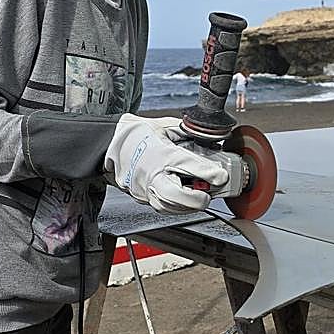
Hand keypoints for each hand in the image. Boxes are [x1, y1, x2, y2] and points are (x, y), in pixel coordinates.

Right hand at [104, 115, 228, 213]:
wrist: (111, 145)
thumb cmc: (137, 134)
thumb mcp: (166, 126)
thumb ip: (189, 133)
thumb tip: (210, 139)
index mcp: (160, 153)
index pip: (187, 165)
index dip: (209, 173)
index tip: (222, 176)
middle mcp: (152, 174)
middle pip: (177, 196)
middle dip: (198, 198)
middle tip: (209, 193)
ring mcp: (145, 189)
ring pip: (170, 207)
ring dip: (189, 204)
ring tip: (200, 195)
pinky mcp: (142, 197)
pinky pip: (164, 208)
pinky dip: (178, 206)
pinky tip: (186, 199)